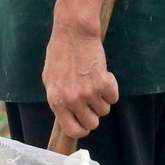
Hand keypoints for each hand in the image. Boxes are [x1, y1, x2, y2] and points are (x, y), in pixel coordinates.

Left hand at [42, 18, 117, 141]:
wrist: (74, 34)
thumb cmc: (60, 53)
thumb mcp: (50, 79)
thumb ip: (58, 98)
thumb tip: (66, 115)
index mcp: (56, 100)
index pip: (72, 130)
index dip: (82, 129)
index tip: (85, 124)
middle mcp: (71, 100)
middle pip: (92, 124)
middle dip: (94, 113)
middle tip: (92, 100)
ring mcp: (87, 93)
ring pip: (104, 110)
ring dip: (102, 99)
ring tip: (94, 82)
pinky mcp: (102, 84)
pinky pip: (114, 98)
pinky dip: (112, 89)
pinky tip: (103, 76)